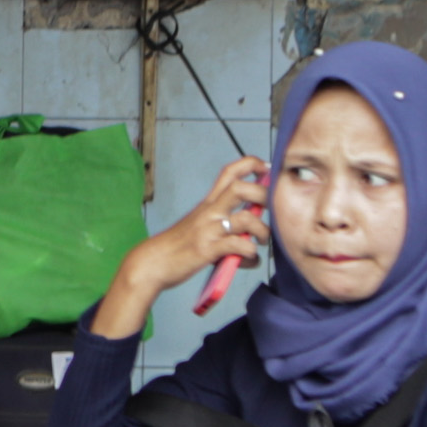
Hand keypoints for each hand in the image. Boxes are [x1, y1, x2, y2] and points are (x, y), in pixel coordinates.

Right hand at [90, 155, 266, 336]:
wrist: (153, 261)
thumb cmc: (177, 246)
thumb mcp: (199, 226)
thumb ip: (222, 224)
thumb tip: (250, 232)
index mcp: (208, 203)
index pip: (229, 172)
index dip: (251, 164)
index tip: (266, 168)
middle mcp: (209, 212)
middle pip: (241, 188)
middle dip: (263, 195)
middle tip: (272, 208)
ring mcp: (209, 230)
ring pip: (247, 220)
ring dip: (262, 231)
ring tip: (261, 241)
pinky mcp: (209, 250)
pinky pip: (240, 247)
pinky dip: (251, 255)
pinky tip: (248, 260)